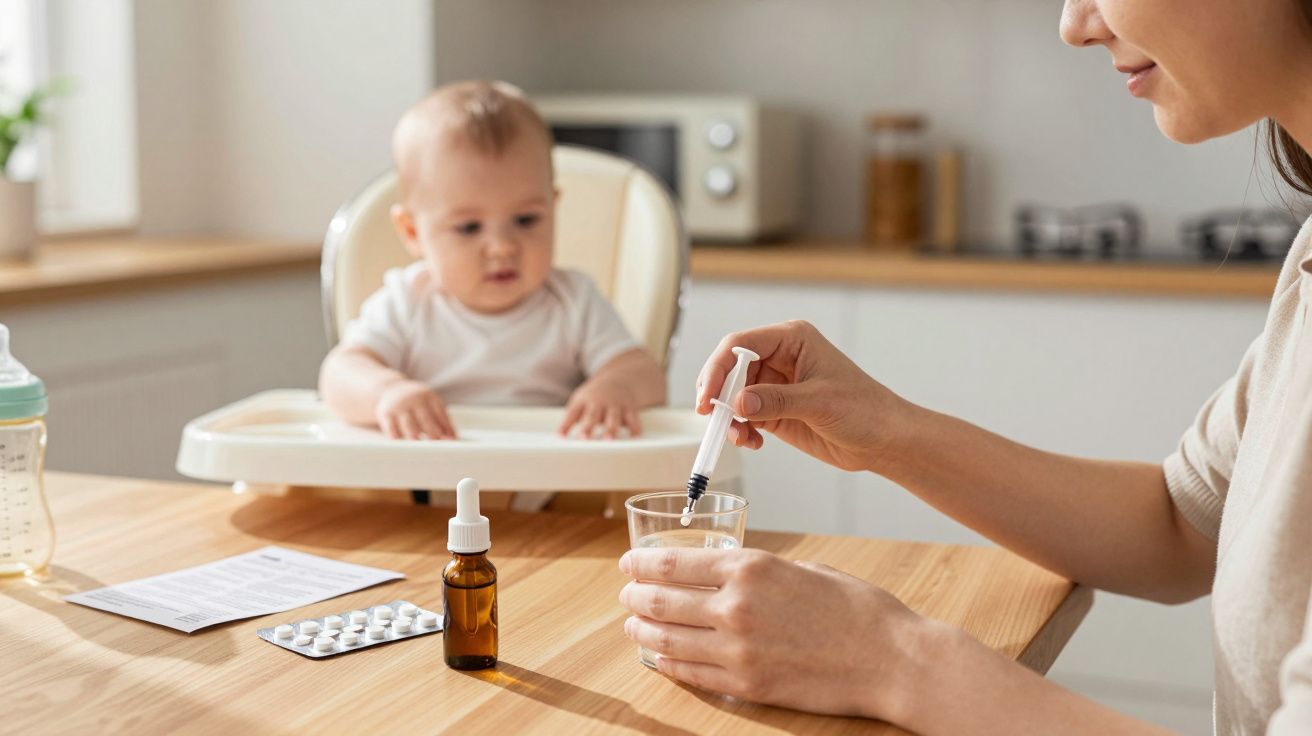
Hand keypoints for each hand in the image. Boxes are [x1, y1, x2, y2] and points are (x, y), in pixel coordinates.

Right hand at [374, 379, 455, 439]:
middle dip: (432, 431)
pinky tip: (400, 443)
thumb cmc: (416, 403)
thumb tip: (453, 438)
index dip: (446, 426)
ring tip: (420, 447)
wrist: (389, 390)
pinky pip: (391, 426)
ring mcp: (400, 406)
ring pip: (408, 423)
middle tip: (438, 444)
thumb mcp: (429, 404)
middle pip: (425, 418)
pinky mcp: (387, 413)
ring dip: (415, 435)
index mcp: (429, 396)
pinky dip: (395, 434)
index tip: (451, 439)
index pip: (440, 412)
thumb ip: (441, 420)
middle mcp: (414, 399)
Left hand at [559, 377, 641, 438]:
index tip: (560, 436)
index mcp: (583, 400)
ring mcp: (615, 404)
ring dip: (611, 428)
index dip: (566, 424)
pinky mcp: (629, 408)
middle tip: (584, 439)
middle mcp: (599, 401)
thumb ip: (572, 418)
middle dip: (589, 427)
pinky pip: (633, 418)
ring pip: (613, 417)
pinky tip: (635, 437)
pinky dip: (635, 427)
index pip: (572, 413)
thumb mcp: (580, 401)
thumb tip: (560, 438)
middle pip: (593, 415)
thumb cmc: (594, 398)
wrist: (618, 381)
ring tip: (609, 440)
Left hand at [618, 547, 934, 721]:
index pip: (673, 562)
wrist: (890, 659)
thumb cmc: (855, 609)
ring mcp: (738, 649)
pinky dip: (667, 662)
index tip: (628, 563)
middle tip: (626, 595)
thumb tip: (726, 573)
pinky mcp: (747, 685)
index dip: (641, 563)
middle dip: (635, 596)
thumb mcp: (802, 568)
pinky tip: (660, 655)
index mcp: (750, 567)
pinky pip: (691, 672)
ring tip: (633, 624)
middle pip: (661, 599)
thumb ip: (758, 571)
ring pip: (667, 638)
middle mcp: (736, 606)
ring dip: (642, 629)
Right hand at [696, 320, 908, 472]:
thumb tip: (738, 402)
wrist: (883, 440)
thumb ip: (776, 401)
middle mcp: (780, 357)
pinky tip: (752, 442)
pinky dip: (740, 429)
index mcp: (792, 340)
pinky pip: (743, 415)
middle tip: (713, 419)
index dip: (718, 368)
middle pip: (730, 368)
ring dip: (728, 416)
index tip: (708, 398)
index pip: (740, 345)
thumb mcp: (819, 402)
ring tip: (740, 437)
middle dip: (718, 394)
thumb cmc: (864, 410)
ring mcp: (775, 384)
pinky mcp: (774, 409)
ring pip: (733, 394)